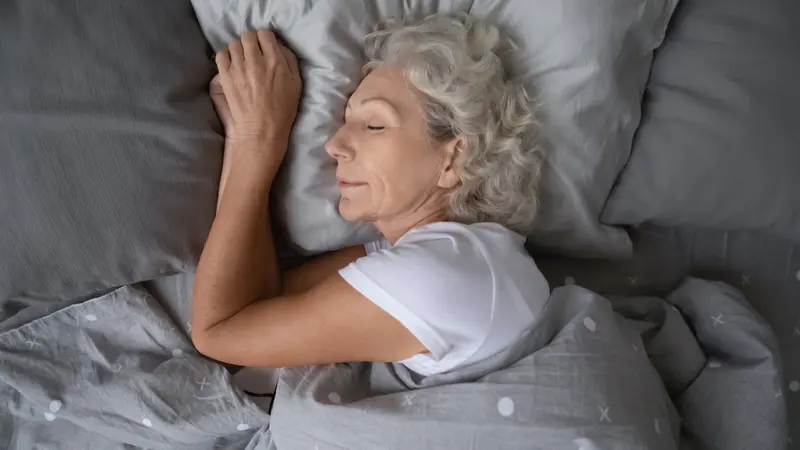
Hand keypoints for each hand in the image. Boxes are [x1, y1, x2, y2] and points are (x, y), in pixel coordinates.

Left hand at [215, 30, 301, 155]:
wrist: (260, 130)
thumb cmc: (282, 111)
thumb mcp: (296, 84)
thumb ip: (289, 60)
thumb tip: (278, 46)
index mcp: (276, 61)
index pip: (265, 34)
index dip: (265, 39)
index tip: (265, 47)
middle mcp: (256, 60)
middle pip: (248, 36)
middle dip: (251, 42)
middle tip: (253, 53)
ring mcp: (238, 68)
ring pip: (234, 44)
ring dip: (238, 50)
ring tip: (242, 60)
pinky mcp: (225, 76)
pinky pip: (221, 55)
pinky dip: (226, 57)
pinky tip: (231, 66)